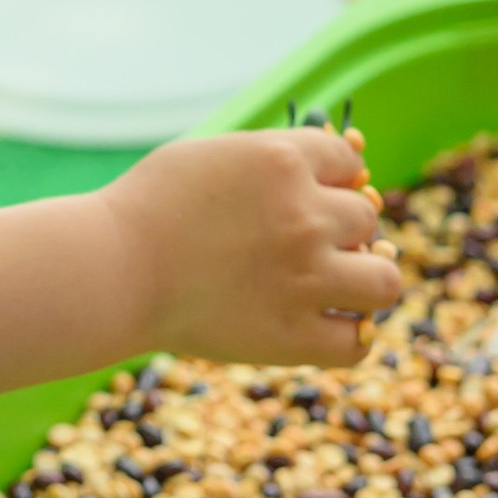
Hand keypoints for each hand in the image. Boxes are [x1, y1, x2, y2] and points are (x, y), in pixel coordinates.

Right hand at [107, 125, 403, 371]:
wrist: (111, 270)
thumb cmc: (151, 207)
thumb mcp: (215, 155)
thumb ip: (277, 155)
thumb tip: (352, 160)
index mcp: (283, 160)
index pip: (348, 160)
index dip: (331, 178)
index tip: (305, 195)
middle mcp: (305, 215)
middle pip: (367, 216)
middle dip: (340, 227)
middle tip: (298, 244)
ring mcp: (305, 278)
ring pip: (385, 280)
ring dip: (366, 279)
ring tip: (334, 285)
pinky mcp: (294, 335)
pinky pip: (356, 342)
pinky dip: (348, 334)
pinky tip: (324, 323)